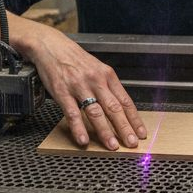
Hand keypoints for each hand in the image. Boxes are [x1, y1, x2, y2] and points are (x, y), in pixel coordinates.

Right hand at [26, 27, 145, 149]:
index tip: (141, 133)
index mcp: (107, 75)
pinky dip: (79, 128)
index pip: (125, 101)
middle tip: (131, 143)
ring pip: (95, 112)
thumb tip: (121, 108)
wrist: (51, 46)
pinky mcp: (63, 92)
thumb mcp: (97, 68)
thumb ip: (108, 87)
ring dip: (105, 131)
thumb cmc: (75, 59)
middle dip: (124, 128)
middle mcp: (96, 81)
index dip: (134, 119)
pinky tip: (83, 139)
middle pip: (114, 108)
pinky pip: (73, 113)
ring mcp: (79, 87)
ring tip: (112, 145)